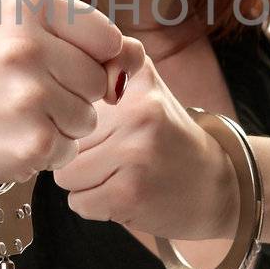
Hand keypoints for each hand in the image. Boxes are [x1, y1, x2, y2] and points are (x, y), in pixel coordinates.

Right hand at [0, 0, 133, 186]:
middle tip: (30, 92)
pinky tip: (15, 137)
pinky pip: (70, 148)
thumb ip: (83, 33)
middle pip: (98, 80)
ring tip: (20, 115)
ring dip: (62, 123)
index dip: (92, 58)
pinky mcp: (32, 141)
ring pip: (88, 117)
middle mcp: (26, 46)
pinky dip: (49, 150)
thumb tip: (134, 56)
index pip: (106, 38)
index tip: (59, 64)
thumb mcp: (20, 27)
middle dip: (74, 92)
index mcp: (26, 5)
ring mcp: (28, 96)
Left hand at [55, 37, 237, 241]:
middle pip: (63, 138)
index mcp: (137, 77)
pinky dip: (94, 205)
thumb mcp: (144, 86)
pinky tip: (123, 195)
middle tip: (115, 155)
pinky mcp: (130, 193)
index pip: (67, 95)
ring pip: (66, 174)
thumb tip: (54, 69)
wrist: (215, 184)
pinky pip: (79, 203)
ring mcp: (136, 152)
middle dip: (79, 152)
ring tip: (118, 175)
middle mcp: (139, 110)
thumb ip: (106, 63)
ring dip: (84, 183)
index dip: (73, 115)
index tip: (93, 119)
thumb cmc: (166, 136)